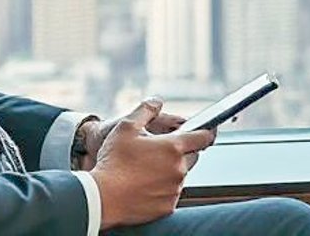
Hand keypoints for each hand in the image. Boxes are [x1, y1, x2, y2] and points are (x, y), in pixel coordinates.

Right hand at [88, 98, 216, 228]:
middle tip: (159, 152)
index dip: (207, 132)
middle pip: (193, 156)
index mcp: (174, 148)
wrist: (102, 198)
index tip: (207, 131)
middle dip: (182, 152)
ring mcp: (174, 189)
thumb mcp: (126, 127)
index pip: (204, 137)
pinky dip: (162, 189)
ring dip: (170, 171)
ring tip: (146, 170)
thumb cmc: (113, 163)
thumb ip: (145, 110)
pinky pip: (171, 194)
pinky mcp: (168, 207)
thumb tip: (156, 101)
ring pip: (180, 176)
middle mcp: (179, 169)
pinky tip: (144, 185)